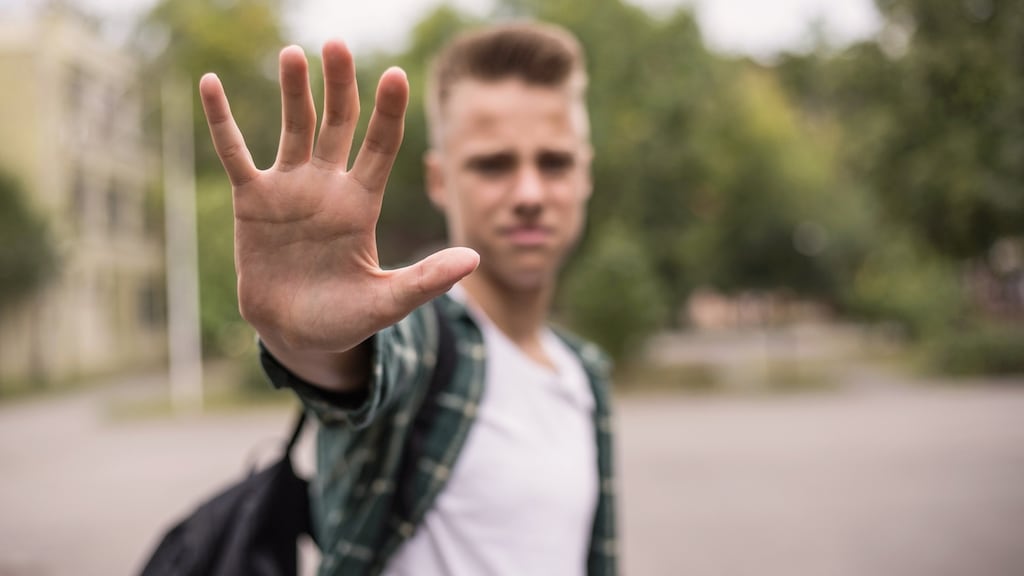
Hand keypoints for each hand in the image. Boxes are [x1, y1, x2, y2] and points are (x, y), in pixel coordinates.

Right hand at [198, 41, 477, 358]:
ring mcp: (290, 189)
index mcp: (363, 204)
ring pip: (293, 128)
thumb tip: (476, 258)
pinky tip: (210, 83)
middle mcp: (328, 186)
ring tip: (293, 54)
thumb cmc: (346, 319)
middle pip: (338, 124)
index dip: (388, 112)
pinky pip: (234, 153)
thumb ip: (427, 279)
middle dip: (339, 86)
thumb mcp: (388, 302)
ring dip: (292, 91)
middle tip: (338, 43)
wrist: (296, 335)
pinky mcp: (251, 201)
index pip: (382, 146)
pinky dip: (222, 120)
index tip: (396, 75)